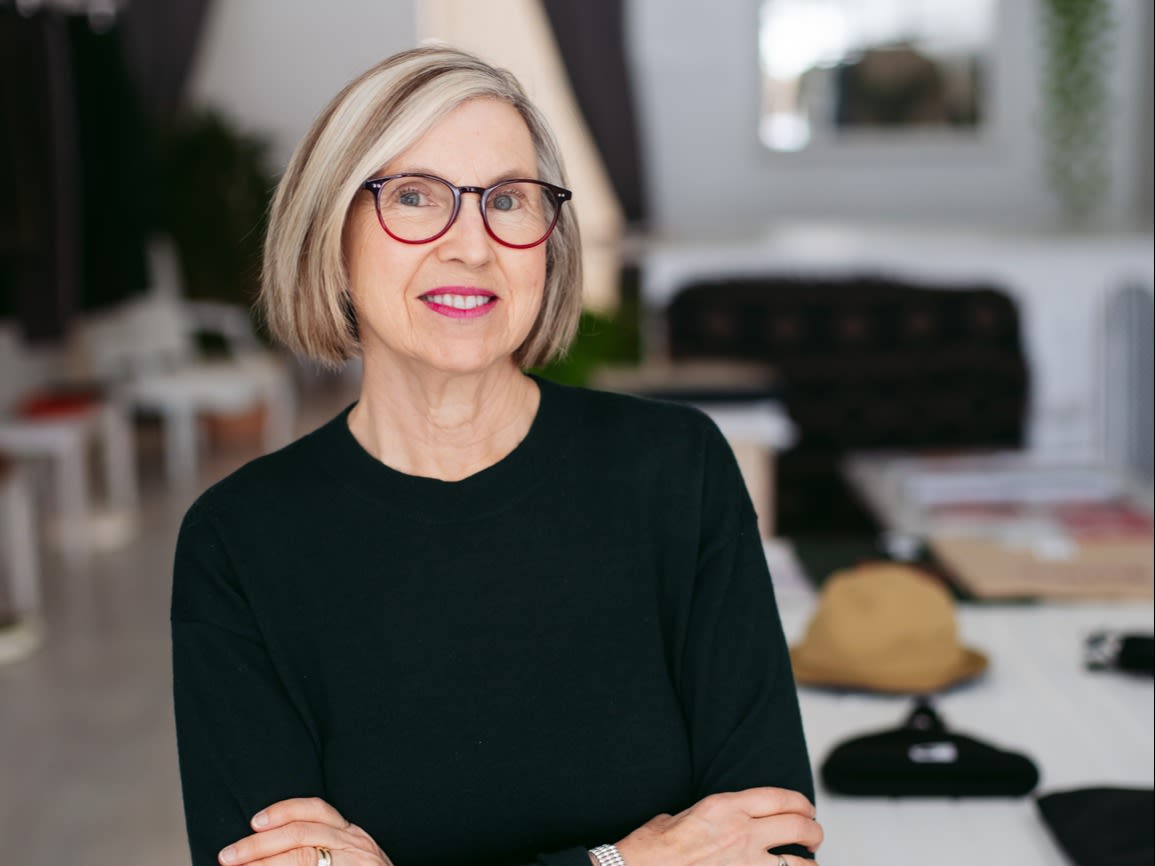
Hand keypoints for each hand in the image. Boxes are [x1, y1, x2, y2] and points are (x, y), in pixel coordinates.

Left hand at [218, 797, 393, 865]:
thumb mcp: (349, 859)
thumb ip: (321, 848)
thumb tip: (268, 847)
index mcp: (352, 835)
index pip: (316, 810)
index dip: (283, 810)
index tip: (254, 821)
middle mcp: (355, 845)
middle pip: (301, 833)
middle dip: (259, 844)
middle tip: (228, 856)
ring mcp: (354, 863)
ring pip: (302, 856)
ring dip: (263, 863)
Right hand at [614, 787, 822, 865]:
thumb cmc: (653, 849)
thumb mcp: (679, 816)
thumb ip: (706, 816)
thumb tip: (713, 821)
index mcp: (725, 807)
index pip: (779, 798)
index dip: (801, 803)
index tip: (806, 808)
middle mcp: (741, 832)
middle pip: (798, 827)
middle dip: (813, 831)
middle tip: (814, 835)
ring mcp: (745, 864)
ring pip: (797, 863)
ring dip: (810, 864)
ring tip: (810, 863)